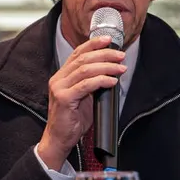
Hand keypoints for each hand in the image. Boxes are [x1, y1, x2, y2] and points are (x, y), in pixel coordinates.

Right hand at [35, 35, 125, 170]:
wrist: (59, 139)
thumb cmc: (72, 120)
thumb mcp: (84, 97)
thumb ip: (92, 84)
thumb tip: (112, 73)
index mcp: (62, 76)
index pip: (77, 53)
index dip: (93, 44)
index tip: (109, 40)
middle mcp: (58, 79)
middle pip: (83, 59)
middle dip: (104, 54)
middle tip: (120, 55)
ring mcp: (59, 88)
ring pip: (85, 70)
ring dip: (106, 67)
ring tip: (120, 68)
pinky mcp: (64, 99)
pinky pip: (85, 85)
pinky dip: (101, 81)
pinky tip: (112, 81)